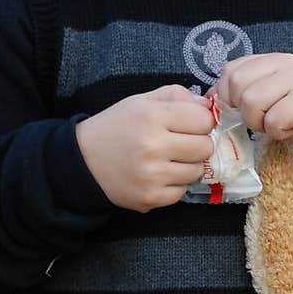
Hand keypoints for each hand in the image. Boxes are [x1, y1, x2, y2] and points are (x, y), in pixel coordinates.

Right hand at [75, 85, 214, 210]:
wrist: (84, 159)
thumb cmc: (117, 127)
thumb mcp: (142, 101)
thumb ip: (176, 96)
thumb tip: (208, 107)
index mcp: (152, 116)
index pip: (204, 120)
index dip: (201, 122)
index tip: (191, 125)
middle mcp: (153, 145)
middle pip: (205, 147)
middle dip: (198, 144)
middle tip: (181, 144)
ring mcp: (152, 174)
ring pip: (196, 171)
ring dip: (187, 165)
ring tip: (168, 160)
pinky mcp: (149, 197)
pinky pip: (182, 191)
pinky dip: (174, 184)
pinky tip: (159, 175)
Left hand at [213, 54, 292, 162]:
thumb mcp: (268, 100)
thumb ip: (242, 93)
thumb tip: (210, 98)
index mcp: (272, 60)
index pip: (231, 71)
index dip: (227, 97)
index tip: (242, 112)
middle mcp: (285, 63)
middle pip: (238, 85)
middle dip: (243, 112)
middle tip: (262, 121)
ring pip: (252, 101)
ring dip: (260, 123)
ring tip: (277, 125)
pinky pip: (274, 120)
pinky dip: (278, 132)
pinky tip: (291, 130)